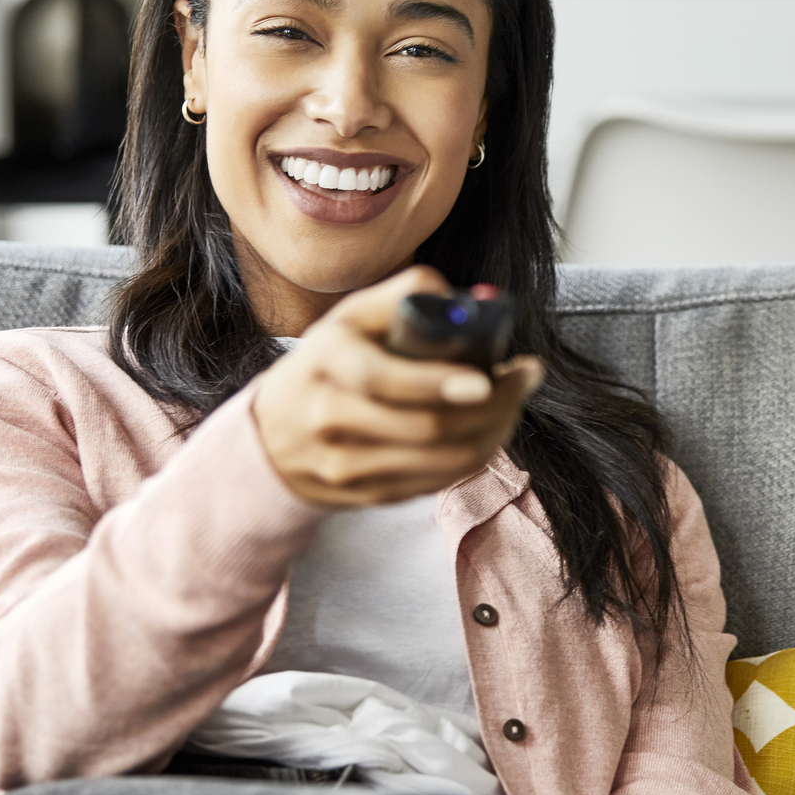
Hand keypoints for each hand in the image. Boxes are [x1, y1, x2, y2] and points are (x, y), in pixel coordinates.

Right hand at [253, 266, 544, 507]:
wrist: (269, 436)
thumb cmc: (326, 364)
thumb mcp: (348, 319)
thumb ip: (402, 297)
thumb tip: (467, 298)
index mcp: (326, 361)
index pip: (384, 379)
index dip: (439, 383)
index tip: (486, 378)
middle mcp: (329, 417)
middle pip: (425, 427)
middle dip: (491, 406)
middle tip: (524, 378)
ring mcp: (345, 465)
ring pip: (439, 461)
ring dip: (493, 432)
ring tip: (515, 402)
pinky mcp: (365, 497)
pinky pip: (434, 483)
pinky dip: (474, 457)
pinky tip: (491, 430)